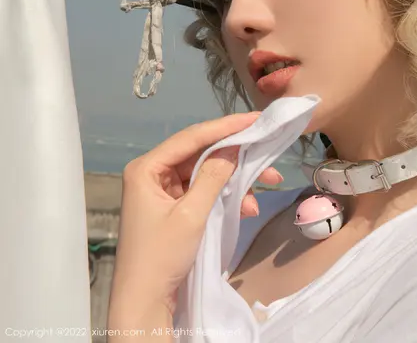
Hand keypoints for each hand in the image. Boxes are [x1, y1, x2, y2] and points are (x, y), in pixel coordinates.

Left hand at [107, 112, 282, 330]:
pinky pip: (205, 193)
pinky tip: (245, 208)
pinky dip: (225, 198)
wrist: (146, 301)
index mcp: (147, 168)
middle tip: (267, 151)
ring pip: (206, 174)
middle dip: (235, 157)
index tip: (254, 119)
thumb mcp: (191, 214)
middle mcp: (154, 174)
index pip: (191, 138)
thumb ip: (212, 177)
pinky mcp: (175, 208)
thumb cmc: (161, 255)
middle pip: (200, 154)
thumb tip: (233, 149)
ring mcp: (165, 192)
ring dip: (234, 181)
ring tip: (266, 185)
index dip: (224, 127)